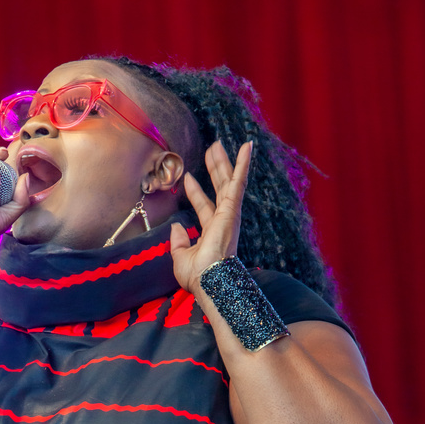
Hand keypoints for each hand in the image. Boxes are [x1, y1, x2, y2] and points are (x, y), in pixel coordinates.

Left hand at [170, 140, 251, 294]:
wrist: (207, 280)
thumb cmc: (197, 276)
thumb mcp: (180, 257)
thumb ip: (178, 241)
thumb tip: (176, 226)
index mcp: (212, 232)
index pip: (204, 207)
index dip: (195, 192)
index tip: (188, 178)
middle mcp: (223, 221)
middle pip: (218, 189)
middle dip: (214, 169)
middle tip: (212, 149)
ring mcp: (229, 214)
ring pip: (228, 181)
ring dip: (225, 162)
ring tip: (219, 143)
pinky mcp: (233, 209)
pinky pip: (238, 182)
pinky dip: (243, 164)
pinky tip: (247, 147)